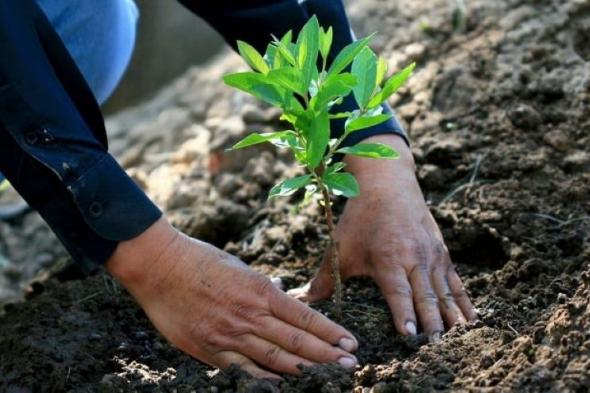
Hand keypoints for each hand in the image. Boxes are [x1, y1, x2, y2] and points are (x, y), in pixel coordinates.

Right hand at [106, 218, 358, 378]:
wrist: (159, 267)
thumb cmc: (200, 260)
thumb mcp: (239, 266)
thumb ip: (262, 287)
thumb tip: (283, 296)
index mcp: (260, 290)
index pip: (304, 316)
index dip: (330, 331)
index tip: (350, 342)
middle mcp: (250, 314)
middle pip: (297, 340)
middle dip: (327, 354)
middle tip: (351, 365)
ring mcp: (230, 335)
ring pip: (276, 358)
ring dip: (305, 369)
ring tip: (329, 376)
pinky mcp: (210, 349)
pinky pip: (243, 370)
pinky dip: (266, 379)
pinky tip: (284, 386)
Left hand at [289, 135, 476, 339]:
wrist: (388, 183)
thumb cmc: (361, 218)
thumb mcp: (341, 246)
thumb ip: (325, 278)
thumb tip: (301, 301)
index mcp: (388, 258)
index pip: (398, 292)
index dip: (405, 313)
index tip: (411, 335)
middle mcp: (414, 258)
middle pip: (426, 296)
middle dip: (432, 323)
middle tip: (437, 346)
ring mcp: (432, 255)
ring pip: (445, 291)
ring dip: (452, 316)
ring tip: (460, 340)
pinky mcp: (442, 253)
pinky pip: (456, 282)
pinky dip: (464, 301)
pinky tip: (471, 320)